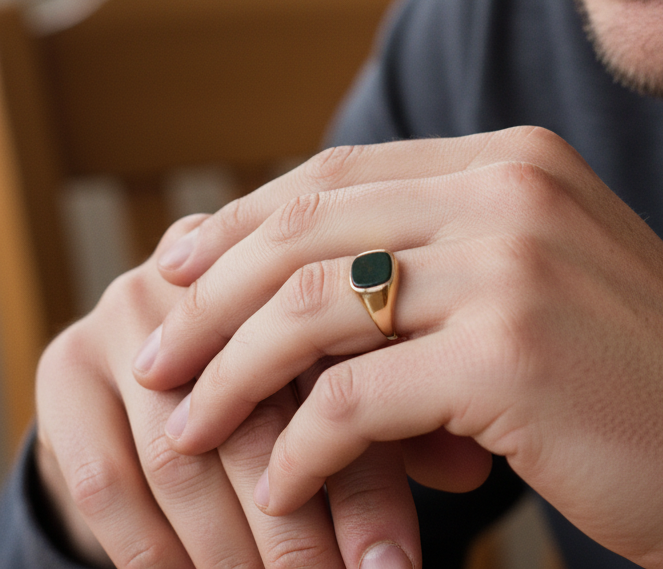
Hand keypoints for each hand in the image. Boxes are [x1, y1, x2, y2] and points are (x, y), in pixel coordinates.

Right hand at [36, 215, 420, 568]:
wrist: (173, 375)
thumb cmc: (292, 380)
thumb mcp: (351, 385)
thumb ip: (405, 414)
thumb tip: (471, 463)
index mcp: (281, 252)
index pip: (326, 357)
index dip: (363, 466)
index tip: (397, 565)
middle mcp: (200, 267)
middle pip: (256, 404)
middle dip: (302, 524)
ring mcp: (123, 307)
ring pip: (179, 454)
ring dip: (234, 551)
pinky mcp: (64, 365)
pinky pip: (106, 481)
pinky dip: (152, 556)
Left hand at [140, 128, 662, 567]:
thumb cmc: (640, 378)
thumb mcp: (538, 278)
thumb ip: (441, 253)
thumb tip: (309, 281)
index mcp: (512, 159)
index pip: (338, 171)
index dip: (244, 219)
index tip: (179, 268)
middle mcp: (507, 189)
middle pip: (308, 223)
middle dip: (212, 292)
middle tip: (156, 353)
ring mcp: (511, 263)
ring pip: (314, 306)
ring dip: (232, 371)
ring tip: (185, 425)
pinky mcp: (509, 355)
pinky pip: (355, 399)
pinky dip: (300, 447)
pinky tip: (280, 486)